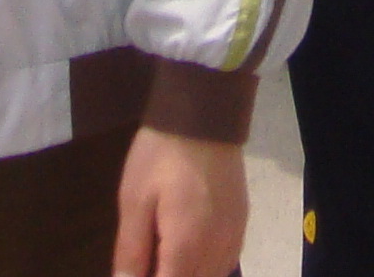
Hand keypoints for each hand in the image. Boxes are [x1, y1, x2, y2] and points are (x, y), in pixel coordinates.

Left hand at [113, 125, 245, 276]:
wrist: (204, 113)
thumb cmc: (161, 156)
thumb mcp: (135, 200)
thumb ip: (132, 250)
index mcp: (186, 246)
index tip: (138, 270)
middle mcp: (216, 250)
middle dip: (169, 276)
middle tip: (147, 259)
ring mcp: (233, 237)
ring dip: (189, 274)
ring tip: (164, 254)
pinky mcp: (241, 223)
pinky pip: (226, 263)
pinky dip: (207, 268)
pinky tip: (189, 252)